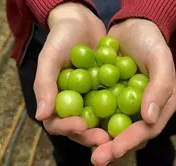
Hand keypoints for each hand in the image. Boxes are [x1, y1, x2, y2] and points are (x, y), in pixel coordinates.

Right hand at [33, 2, 109, 146]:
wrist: (82, 22)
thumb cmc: (61, 37)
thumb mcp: (50, 57)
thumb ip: (44, 84)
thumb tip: (41, 115)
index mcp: (55, 101)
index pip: (57, 123)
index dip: (68, 128)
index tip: (81, 125)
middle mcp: (72, 105)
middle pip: (80, 129)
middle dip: (92, 135)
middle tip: (106, 138)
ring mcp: (90, 100)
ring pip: (98, 122)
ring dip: (108, 129)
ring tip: (121, 133)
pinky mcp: (106, 93)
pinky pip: (113, 105)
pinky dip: (121, 111)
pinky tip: (134, 114)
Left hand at [91, 19, 175, 165]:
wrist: (131, 26)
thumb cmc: (150, 41)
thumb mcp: (160, 59)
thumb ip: (159, 87)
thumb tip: (149, 119)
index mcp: (159, 106)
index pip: (147, 130)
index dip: (131, 141)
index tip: (114, 149)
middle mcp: (141, 110)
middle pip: (127, 135)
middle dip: (112, 148)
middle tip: (97, 158)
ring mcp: (123, 105)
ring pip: (110, 128)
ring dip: (97, 138)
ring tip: (83, 145)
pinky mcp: (107, 97)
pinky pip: (98, 112)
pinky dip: (88, 119)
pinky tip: (75, 125)